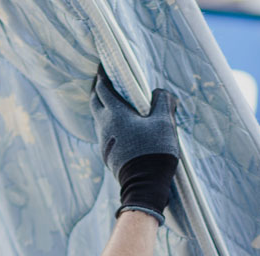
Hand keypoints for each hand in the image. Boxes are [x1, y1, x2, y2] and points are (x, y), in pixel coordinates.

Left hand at [90, 66, 180, 223]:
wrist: (144, 185)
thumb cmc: (154, 151)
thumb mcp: (164, 123)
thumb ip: (163, 102)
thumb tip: (161, 92)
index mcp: (115, 114)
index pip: (103, 88)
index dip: (103, 75)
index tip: (104, 66)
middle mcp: (105, 126)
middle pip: (95, 102)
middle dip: (98, 89)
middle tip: (104, 81)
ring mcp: (104, 142)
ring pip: (99, 118)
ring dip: (103, 107)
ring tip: (114, 102)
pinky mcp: (108, 155)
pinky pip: (105, 132)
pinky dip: (109, 123)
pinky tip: (121, 126)